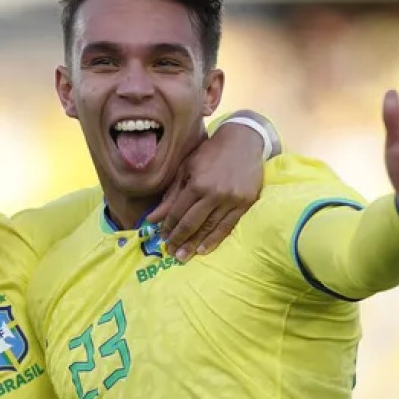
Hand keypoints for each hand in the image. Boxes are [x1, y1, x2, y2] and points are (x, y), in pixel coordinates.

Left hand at [148, 124, 263, 261]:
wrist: (243, 141)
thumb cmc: (209, 154)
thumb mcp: (186, 169)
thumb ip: (170, 195)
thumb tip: (152, 218)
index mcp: (196, 184)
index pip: (178, 212)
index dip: (168, 226)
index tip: (161, 237)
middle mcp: (214, 194)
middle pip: (192, 223)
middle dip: (179, 239)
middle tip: (170, 252)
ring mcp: (231, 200)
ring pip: (210, 228)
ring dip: (195, 244)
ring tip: (183, 256)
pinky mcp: (246, 203)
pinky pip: (228, 226)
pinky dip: (215, 239)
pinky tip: (204, 249)